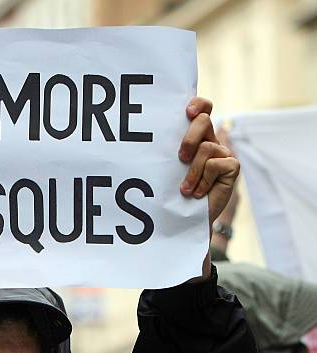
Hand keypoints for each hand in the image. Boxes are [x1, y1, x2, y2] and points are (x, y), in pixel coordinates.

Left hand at [178, 97, 239, 278]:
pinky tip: (197, 194)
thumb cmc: (170, 196)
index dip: (197, 104)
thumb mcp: (166, 171)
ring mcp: (223, 154)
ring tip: (185, 189)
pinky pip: (216, 164)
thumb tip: (145, 139)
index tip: (186, 112)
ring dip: (192, 172)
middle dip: (190, 136)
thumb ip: (166, 152)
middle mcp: (210, 141)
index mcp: (194, 137)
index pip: (201, 108)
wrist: (184, 223)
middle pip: (203, 120)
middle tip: (180, 156)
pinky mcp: (232, 167)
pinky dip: (203, 180)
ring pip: (206, 148)